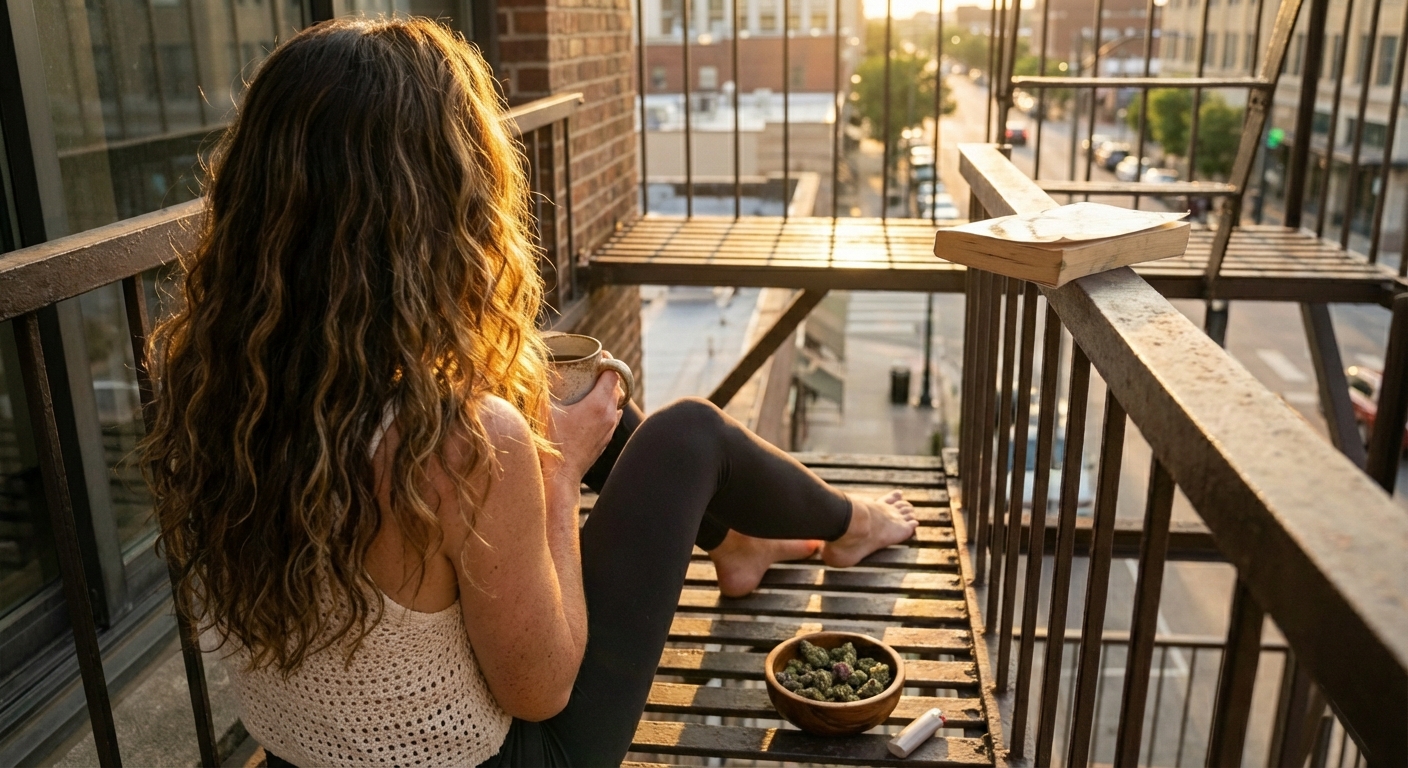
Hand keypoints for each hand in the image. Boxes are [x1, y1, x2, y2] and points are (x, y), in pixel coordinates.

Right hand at [543, 364, 623, 484]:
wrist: (561, 475)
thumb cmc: (552, 443)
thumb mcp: (544, 411)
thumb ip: (542, 387)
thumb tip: (538, 368)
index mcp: (598, 404)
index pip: (614, 373)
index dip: (609, 361)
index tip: (599, 356)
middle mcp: (609, 415)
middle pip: (617, 387)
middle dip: (606, 375)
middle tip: (592, 369)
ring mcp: (609, 428)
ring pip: (616, 402)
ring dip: (607, 392)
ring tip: (591, 387)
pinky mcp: (606, 439)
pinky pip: (612, 416)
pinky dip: (606, 408)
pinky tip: (591, 408)